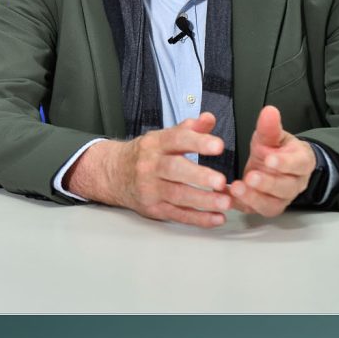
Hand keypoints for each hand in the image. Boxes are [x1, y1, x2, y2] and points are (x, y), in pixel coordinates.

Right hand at [67, 112, 230, 227]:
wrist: (113, 174)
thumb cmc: (145, 155)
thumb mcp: (163, 137)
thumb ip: (189, 129)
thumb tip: (209, 118)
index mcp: (156, 144)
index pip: (177, 140)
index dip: (198, 142)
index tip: (218, 146)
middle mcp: (151, 165)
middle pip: (174, 169)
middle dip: (199, 176)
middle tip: (220, 181)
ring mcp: (150, 189)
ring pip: (177, 195)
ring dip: (203, 201)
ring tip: (225, 203)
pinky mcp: (153, 208)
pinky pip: (177, 215)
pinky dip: (198, 219)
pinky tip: (216, 218)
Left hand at [228, 105, 314, 216]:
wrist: (275, 166)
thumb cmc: (276, 149)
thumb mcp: (272, 136)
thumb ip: (270, 127)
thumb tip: (269, 111)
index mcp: (301, 163)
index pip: (298, 164)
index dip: (285, 163)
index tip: (269, 159)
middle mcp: (294, 184)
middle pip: (286, 188)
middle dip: (268, 184)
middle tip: (250, 177)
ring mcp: (280, 199)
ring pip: (272, 204)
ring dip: (253, 198)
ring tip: (235, 189)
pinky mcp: (263, 207)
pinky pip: (253, 210)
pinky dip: (238, 204)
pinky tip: (223, 195)